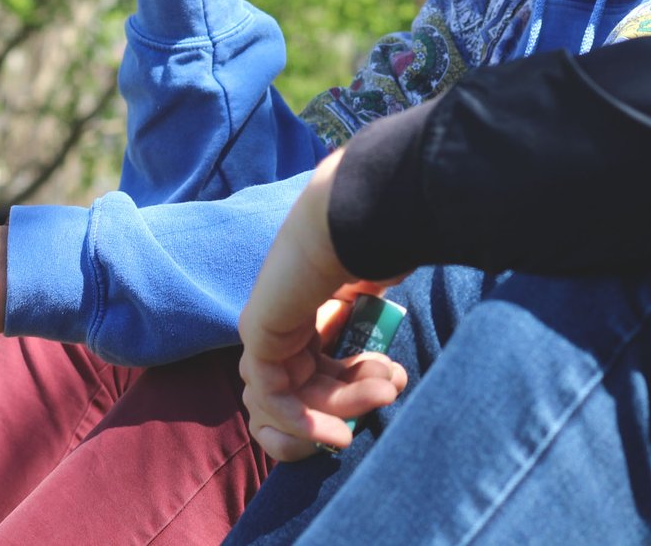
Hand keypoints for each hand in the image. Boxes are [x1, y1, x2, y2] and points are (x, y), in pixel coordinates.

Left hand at [238, 151, 409, 459]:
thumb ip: (373, 313)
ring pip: (295, 397)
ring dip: (343, 407)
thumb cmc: (368, 240)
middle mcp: (280, 321)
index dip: (351, 393)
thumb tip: (390, 322)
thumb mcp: (375, 286)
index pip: (315, 370)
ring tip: (384, 393)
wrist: (346, 219)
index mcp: (304, 308)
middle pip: (308, 387)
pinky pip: (274, 398)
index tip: (390, 388)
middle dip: (354, 399)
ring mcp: (265, 330)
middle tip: (393, 391)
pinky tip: (342, 432)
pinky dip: (305, 422)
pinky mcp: (257, 339)